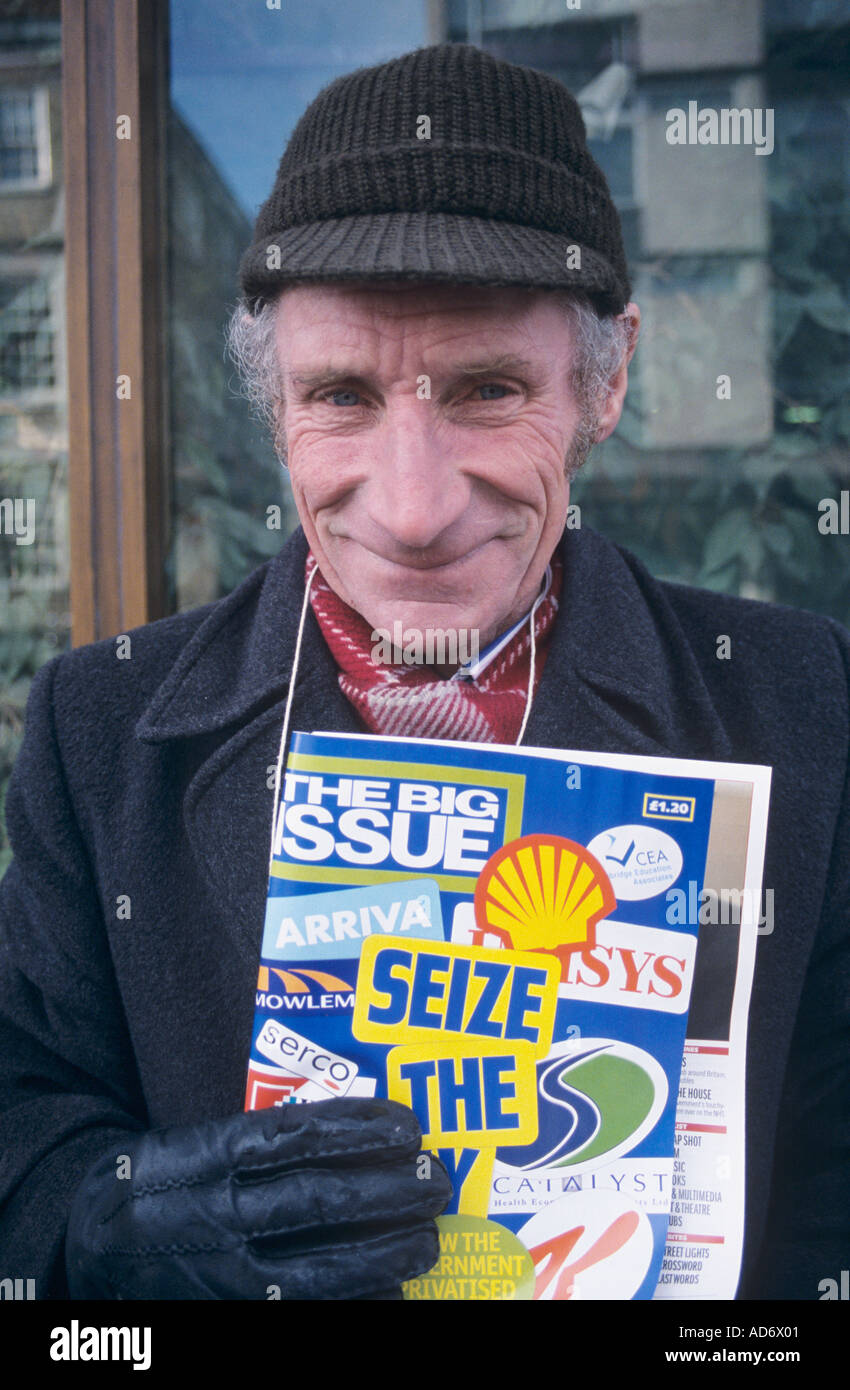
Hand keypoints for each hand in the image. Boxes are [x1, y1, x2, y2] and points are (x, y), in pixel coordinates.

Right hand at [65, 1097, 450, 1299]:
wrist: (85, 1245)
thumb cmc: (154, 1183)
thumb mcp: (189, 1141)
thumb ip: (256, 1136)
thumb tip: (354, 1128)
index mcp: (205, 1158)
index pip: (296, 1137)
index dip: (359, 1130)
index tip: (408, 1124)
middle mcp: (215, 1215)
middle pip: (319, 1200)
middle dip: (388, 1190)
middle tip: (437, 1179)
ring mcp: (221, 1276)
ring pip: (318, 1268)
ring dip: (383, 1253)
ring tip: (427, 1239)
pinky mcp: (228, 1314)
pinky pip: (301, 1314)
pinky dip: (352, 1303)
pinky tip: (391, 1292)